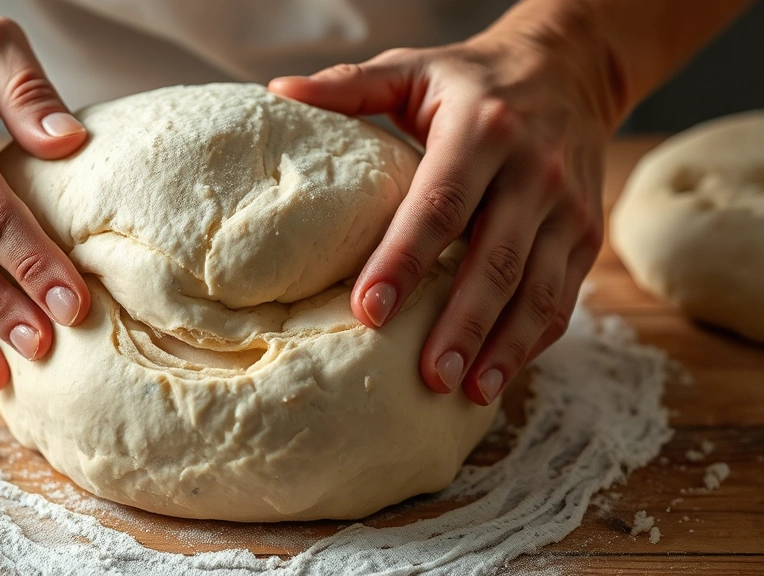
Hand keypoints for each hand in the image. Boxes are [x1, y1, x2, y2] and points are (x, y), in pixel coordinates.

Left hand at [270, 23, 613, 405]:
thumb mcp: (414, 68)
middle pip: (494, 260)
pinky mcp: (587, 234)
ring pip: (538, 289)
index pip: (438, 205)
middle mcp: (533, 170)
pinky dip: (534, 340)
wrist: (572, 67)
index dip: (404, 261)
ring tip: (469, 393)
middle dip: (462, 324)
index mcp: (481, 129)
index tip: (367, 311)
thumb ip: (350, 85)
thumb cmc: (474, 80)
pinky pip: (564, 296)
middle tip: (427, 376)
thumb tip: (279, 91)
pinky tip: (501, 373)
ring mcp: (568, 206)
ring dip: (505, 347)